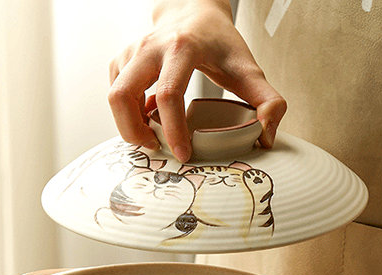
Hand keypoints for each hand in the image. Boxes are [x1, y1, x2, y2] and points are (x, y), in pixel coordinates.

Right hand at [108, 0, 286, 161]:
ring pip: (114, 96)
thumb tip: (266, 136)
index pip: (169, 94)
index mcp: (182, 48)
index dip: (173, 131)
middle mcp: (150, 47)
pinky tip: (146, 117)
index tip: (183, 154)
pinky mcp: (122, 60)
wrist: (194, 10)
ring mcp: (131, 52)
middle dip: (134, 132)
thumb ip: (267, 101)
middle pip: (122, 96)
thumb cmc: (220, 43)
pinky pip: (115, 93)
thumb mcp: (248, 69)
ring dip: (127, 125)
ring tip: (150, 136)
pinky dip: (126, 112)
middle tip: (155, 147)